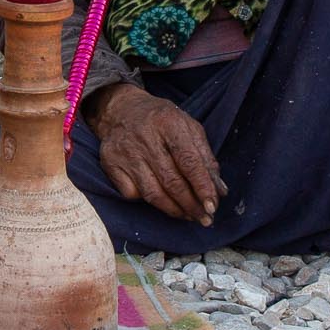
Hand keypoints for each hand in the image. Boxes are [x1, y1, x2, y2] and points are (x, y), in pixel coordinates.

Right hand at [92, 84, 223, 225]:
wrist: (120, 110)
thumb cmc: (162, 121)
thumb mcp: (188, 128)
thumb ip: (205, 158)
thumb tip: (219, 191)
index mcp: (168, 123)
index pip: (189, 162)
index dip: (202, 187)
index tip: (212, 206)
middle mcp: (144, 137)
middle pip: (171, 181)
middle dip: (191, 205)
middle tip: (205, 219)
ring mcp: (125, 152)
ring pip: (152, 193)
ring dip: (174, 210)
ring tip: (188, 215)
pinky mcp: (110, 164)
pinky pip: (132, 194)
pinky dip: (149, 202)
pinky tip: (161, 200)